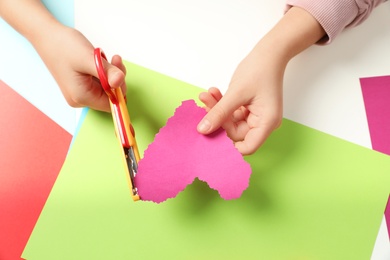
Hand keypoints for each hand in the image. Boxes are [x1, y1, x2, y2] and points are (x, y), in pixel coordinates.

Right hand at [33, 25, 125, 111]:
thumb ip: (107, 72)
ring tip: (102, 57)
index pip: (112, 104)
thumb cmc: (63, 46)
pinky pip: (100, 83)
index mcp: (82, 97)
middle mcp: (81, 99)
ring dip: (110, 72)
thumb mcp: (88, 59)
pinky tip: (98, 60)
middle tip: (114, 59)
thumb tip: (120, 82)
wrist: (46, 35)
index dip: (120, 88)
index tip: (118, 69)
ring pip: (107, 88)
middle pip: (111, 96)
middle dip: (116, 78)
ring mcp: (80, 93)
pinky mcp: (81, 85)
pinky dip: (103, 71)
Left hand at [197, 7, 324, 154]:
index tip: (210, 136)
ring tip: (207, 95)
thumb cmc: (259, 70)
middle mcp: (263, 123)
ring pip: (231, 121)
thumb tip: (203, 130)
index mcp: (266, 123)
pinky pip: (233, 113)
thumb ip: (219, 113)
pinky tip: (214, 93)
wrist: (270, 52)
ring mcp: (257, 116)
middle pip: (235, 132)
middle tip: (205, 103)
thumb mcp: (236, 93)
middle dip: (218, 118)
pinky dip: (223, 104)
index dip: (229, 146)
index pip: (247, 147)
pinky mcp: (250, 109)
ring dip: (218, 109)